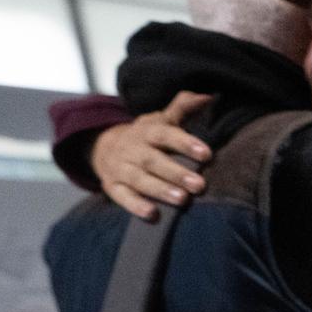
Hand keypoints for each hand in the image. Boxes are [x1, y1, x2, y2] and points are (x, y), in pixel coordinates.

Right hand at [90, 91, 212, 219]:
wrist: (104, 147)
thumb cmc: (146, 136)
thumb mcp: (161, 120)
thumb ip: (182, 108)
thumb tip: (207, 96)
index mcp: (146, 131)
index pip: (165, 135)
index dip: (185, 143)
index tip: (206, 154)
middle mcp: (132, 149)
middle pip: (153, 160)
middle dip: (176, 173)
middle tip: (200, 185)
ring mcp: (120, 168)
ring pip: (139, 179)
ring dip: (160, 190)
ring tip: (182, 200)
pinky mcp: (112, 186)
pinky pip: (122, 197)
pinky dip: (135, 205)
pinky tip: (152, 214)